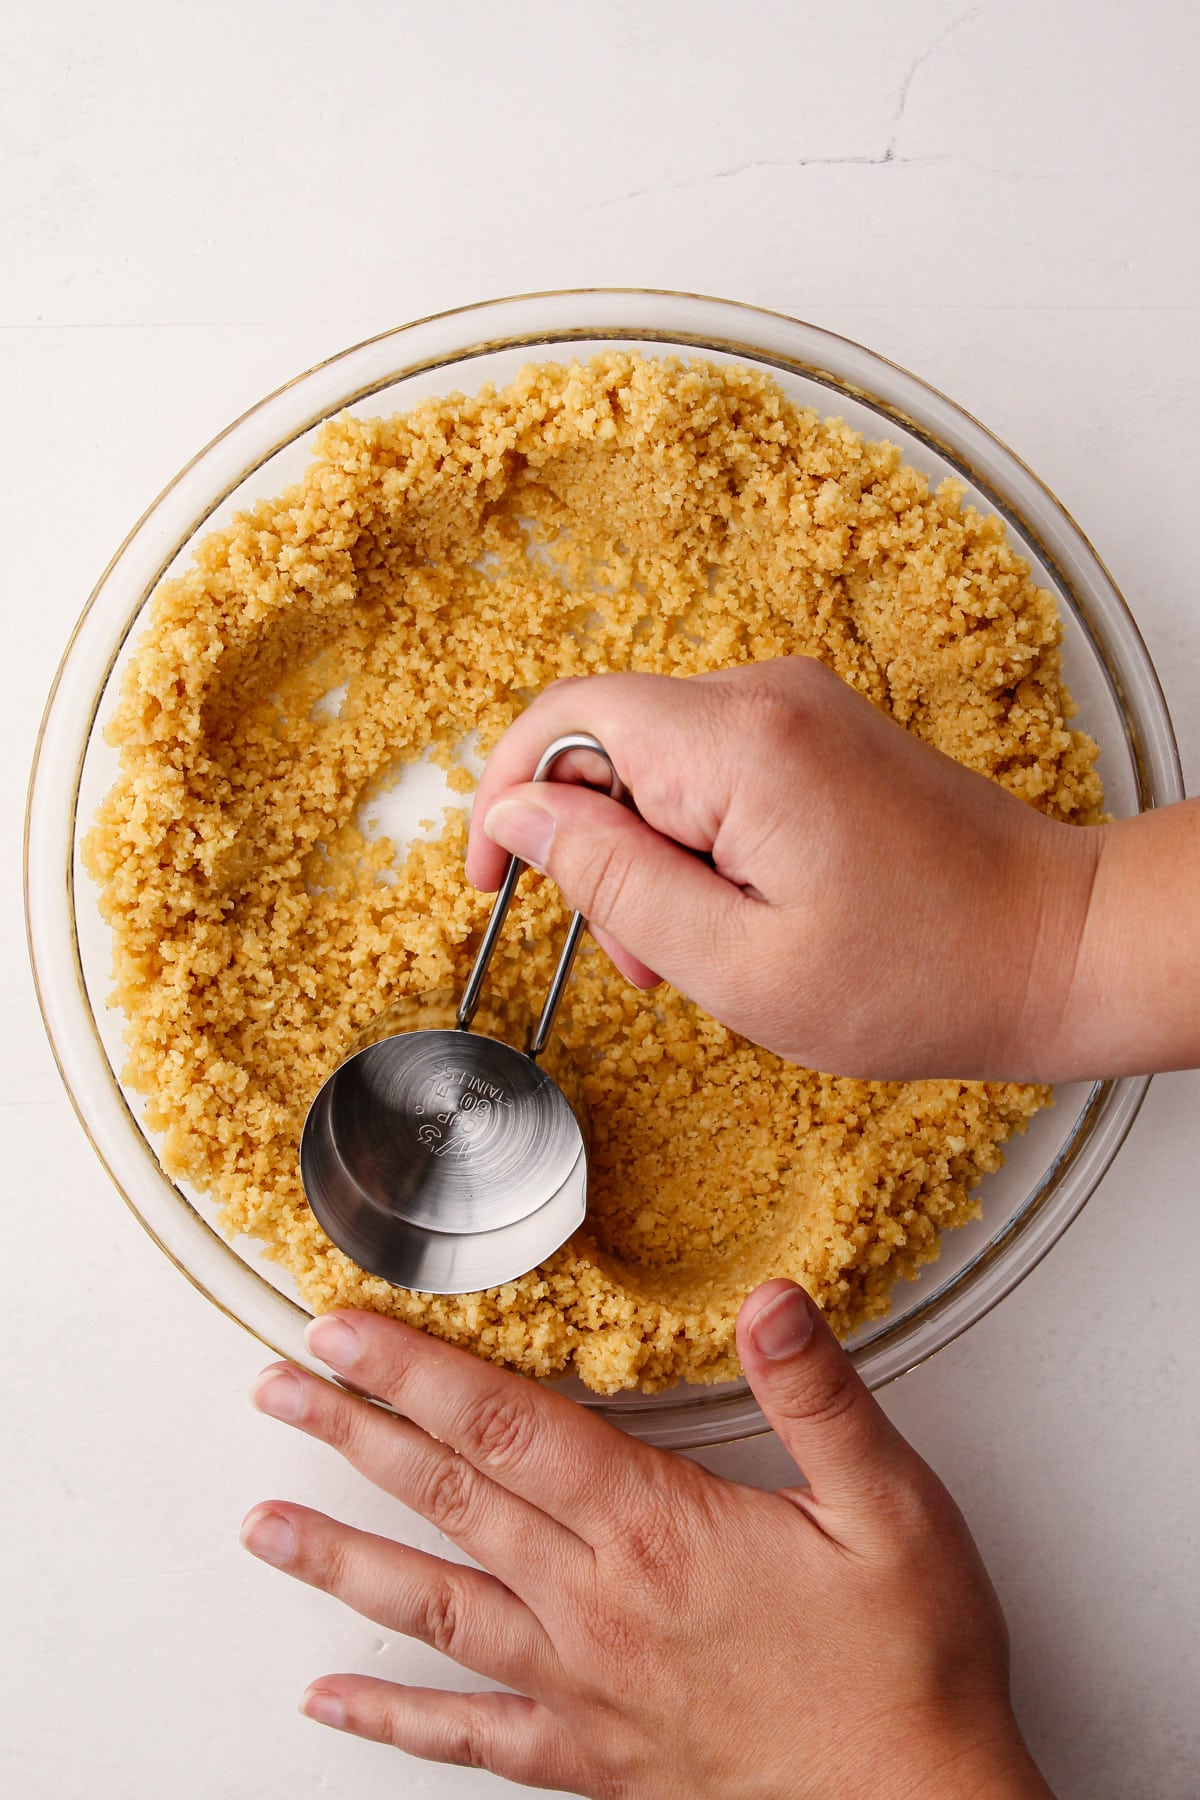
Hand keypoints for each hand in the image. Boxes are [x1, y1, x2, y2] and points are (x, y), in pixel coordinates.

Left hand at [241, 1293, 1049, 1797]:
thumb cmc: (904, 1670)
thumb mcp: (891, 1510)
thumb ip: (820, 1398)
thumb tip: (770, 1302)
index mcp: (656, 1533)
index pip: (507, 1428)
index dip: (415, 1373)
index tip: (342, 1334)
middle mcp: (597, 1609)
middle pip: (449, 1500)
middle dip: (355, 1434)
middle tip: (277, 1389)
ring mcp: (584, 1690)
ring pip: (434, 1609)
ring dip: (342, 1560)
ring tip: (265, 1526)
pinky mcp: (592, 1758)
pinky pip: (471, 1737)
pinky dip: (392, 1720)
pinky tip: (331, 1704)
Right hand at [465, 656, 1103, 1082]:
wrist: (1057, 946)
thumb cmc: (922, 976)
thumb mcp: (737, 962)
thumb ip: (612, 881)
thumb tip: (517, 816)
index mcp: (740, 743)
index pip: (563, 719)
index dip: (504, 796)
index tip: (491, 880)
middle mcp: (766, 693)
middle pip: (608, 740)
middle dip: (593, 848)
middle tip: (640, 956)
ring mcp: (798, 704)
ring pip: (656, 761)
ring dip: (647, 854)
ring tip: (697, 950)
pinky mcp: (817, 730)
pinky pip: (711, 767)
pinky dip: (696, 838)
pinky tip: (737, 910)